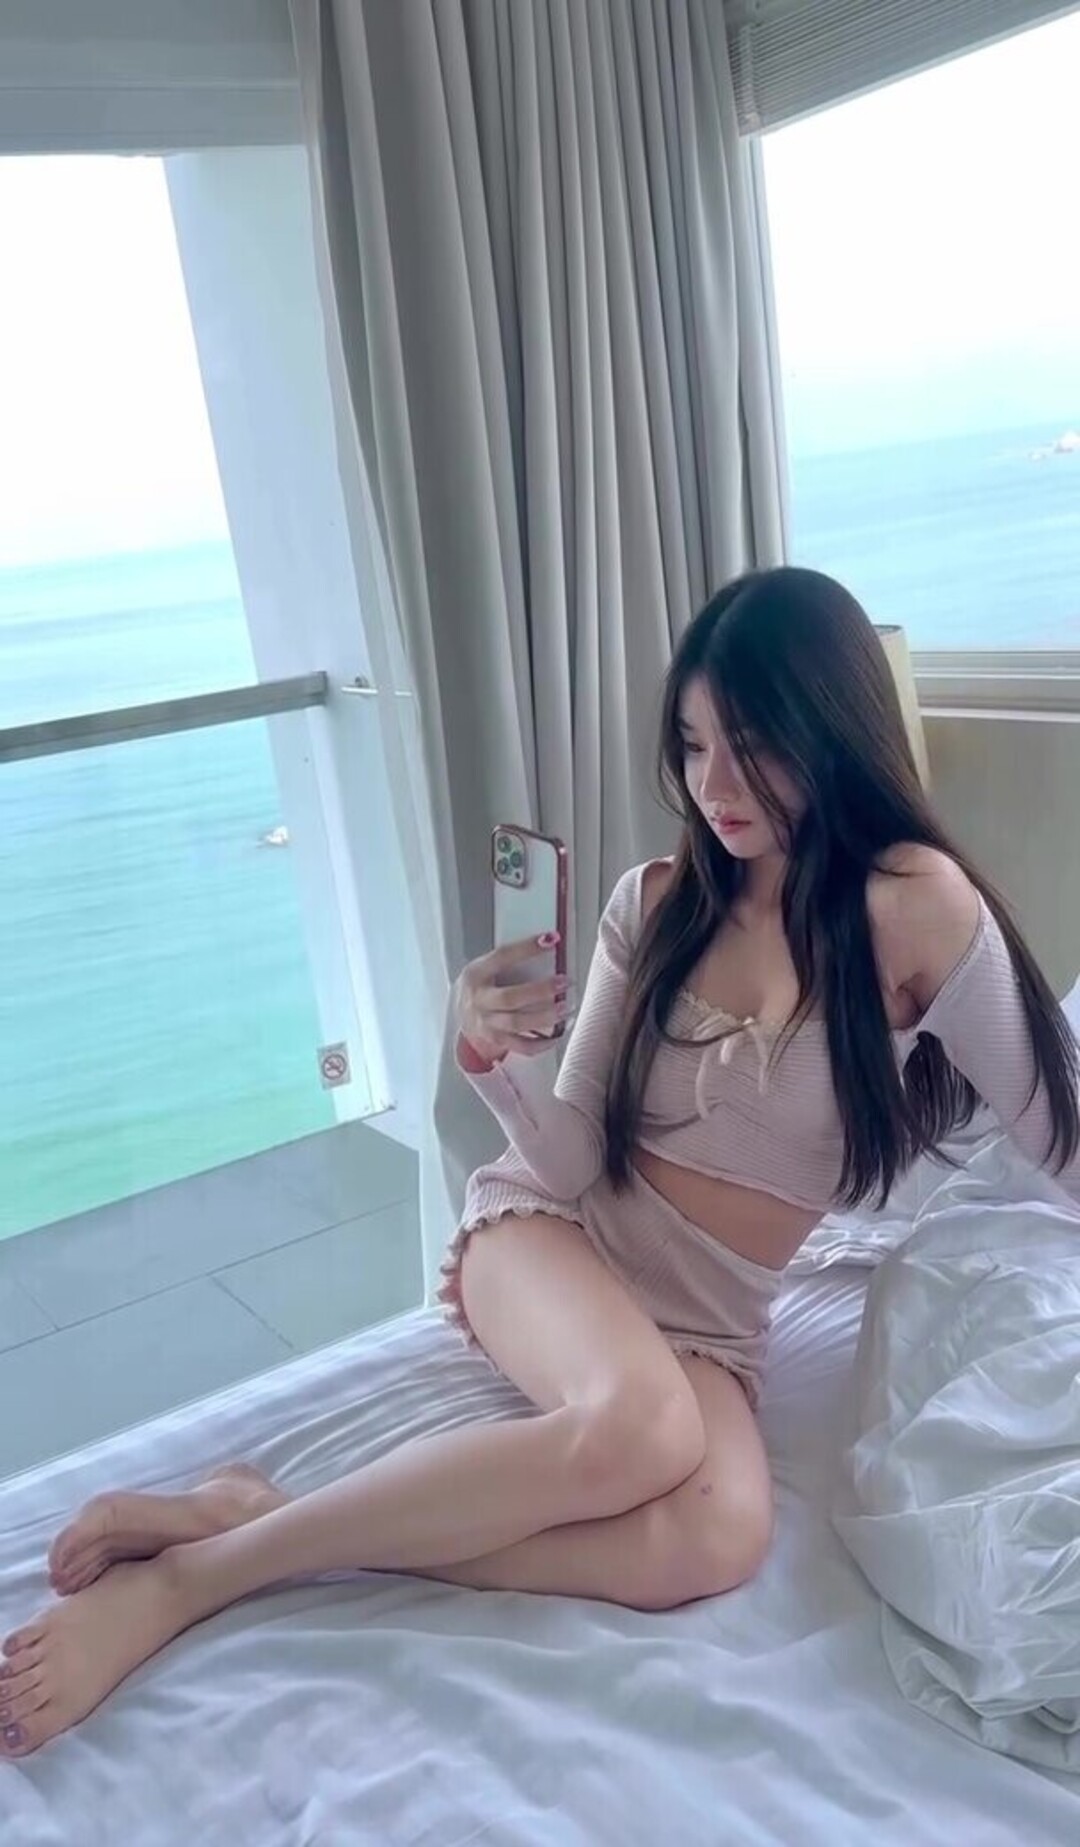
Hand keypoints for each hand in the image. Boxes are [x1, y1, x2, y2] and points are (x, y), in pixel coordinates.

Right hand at [454, 935, 571, 1065]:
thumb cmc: (479, 986)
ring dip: (544, 1017)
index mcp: (476, 974)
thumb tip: (547, 947)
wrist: (460, 1014)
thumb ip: (508, 961)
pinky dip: (540, 1043)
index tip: (551, 941)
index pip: (502, 957)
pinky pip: (520, 1046)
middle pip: (509, 997)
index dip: (526, 948)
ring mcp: (486, 1023)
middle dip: (539, 990)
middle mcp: (479, 1000)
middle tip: (563, 982)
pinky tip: (556, 1035)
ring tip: (564, 1009)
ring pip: (516, 1023)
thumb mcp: (484, 967)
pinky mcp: (496, 1040)